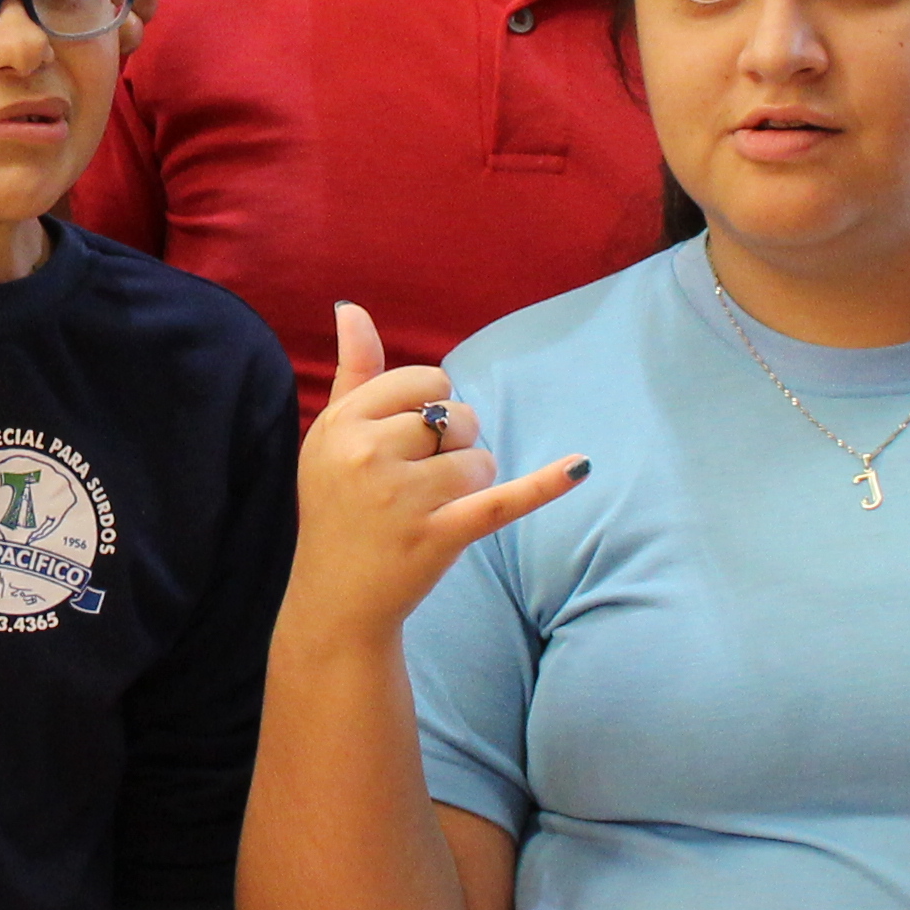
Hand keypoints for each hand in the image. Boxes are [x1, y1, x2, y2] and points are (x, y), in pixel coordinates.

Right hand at [287, 303, 583, 638]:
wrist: (336, 600)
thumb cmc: (340, 508)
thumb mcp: (331, 437)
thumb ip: (353, 372)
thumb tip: (352, 309)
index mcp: (342, 424)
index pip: (425, 382)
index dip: (430, 408)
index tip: (408, 441)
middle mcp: (368, 456)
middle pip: (456, 417)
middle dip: (452, 445)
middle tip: (415, 483)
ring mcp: (404, 498)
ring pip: (479, 458)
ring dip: (471, 481)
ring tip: (434, 508)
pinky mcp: (439, 535)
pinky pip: (501, 499)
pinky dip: (543, 485)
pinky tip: (578, 466)